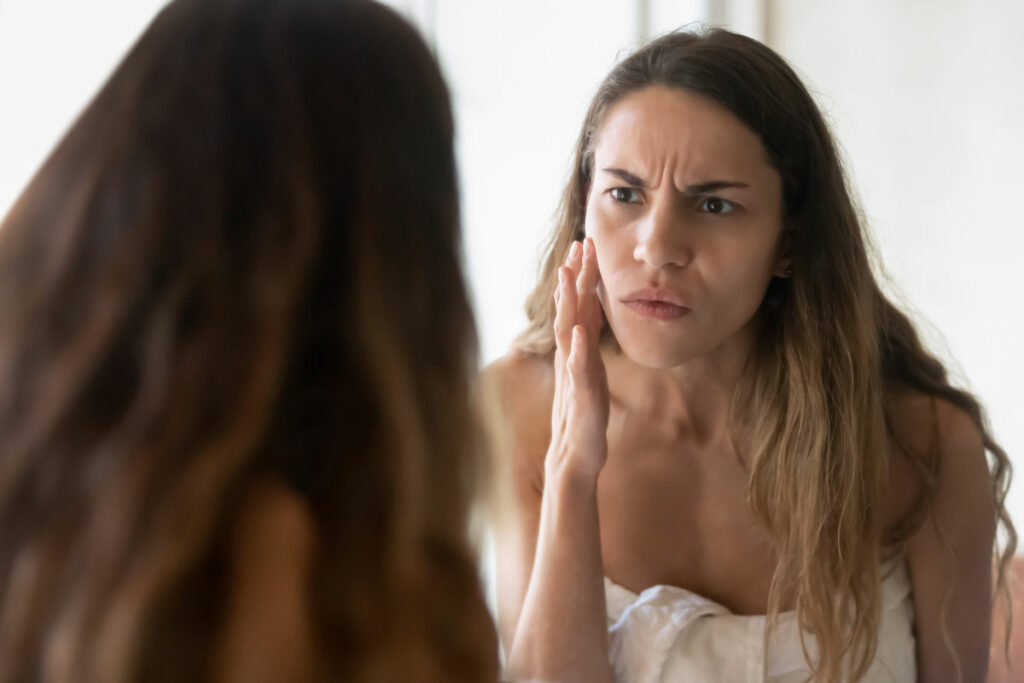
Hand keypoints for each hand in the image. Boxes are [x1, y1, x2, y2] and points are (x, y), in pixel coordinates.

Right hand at [547, 237, 609, 482]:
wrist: (574, 456)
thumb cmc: (582, 416)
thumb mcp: (587, 374)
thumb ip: (585, 347)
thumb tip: (587, 321)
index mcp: (576, 350)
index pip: (579, 306)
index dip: (581, 276)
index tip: (584, 244)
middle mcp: (571, 357)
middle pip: (572, 310)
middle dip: (575, 277)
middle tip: (578, 244)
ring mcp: (573, 374)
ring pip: (568, 332)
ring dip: (568, 304)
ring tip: (567, 276)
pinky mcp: (579, 396)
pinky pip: (577, 369)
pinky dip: (577, 350)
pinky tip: (580, 333)